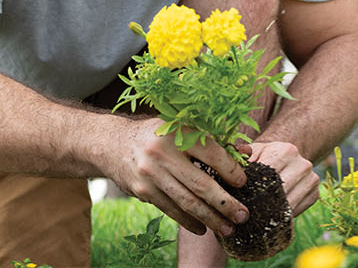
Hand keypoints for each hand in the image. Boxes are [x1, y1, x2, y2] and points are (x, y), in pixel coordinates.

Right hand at [97, 117, 250, 235]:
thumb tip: (245, 152)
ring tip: (227, 229)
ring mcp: (151, 175)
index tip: (243, 183)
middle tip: (243, 215)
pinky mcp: (143, 191)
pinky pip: (171, 210)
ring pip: (187, 202)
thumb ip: (211, 140)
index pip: (211, 154)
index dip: (231, 170)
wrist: (112, 144)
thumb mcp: (180, 129)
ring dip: (210, 219)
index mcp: (177, 133)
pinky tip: (202, 228)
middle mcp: (163, 154)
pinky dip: (189, 222)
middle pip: (200, 184)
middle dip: (225, 204)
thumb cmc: (155, 135)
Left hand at [236, 141, 319, 215]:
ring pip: (288, 204)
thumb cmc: (264, 157)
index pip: (268, 175)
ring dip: (272, 213)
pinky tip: (270, 216)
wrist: (286, 159)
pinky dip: (282, 216)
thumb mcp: (253, 152)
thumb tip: (239, 154)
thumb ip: (242, 154)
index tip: (239, 199)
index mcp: (286, 151)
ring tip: (255, 218)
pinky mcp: (315, 194)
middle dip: (262, 203)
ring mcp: (312, 180)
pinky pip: (296, 211)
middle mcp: (303, 164)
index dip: (253, 188)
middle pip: (279, 192)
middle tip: (245, 213)